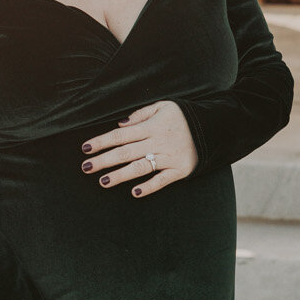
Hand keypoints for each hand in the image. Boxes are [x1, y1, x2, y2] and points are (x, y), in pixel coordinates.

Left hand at [80, 100, 196, 197]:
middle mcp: (158, 142)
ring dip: (120, 175)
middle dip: (104, 160)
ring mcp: (169, 157)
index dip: (102, 141)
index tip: (85, 148)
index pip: (121, 135)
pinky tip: (135, 193)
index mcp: (152, 126)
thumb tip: (120, 124)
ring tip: (103, 182)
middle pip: (126, 152)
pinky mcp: (180, 170)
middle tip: (86, 167)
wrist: (214, 127)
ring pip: (140, 167)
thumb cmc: (184, 116)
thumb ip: (141, 114)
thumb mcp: (164, 106)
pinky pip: (162, 180)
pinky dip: (149, 187)